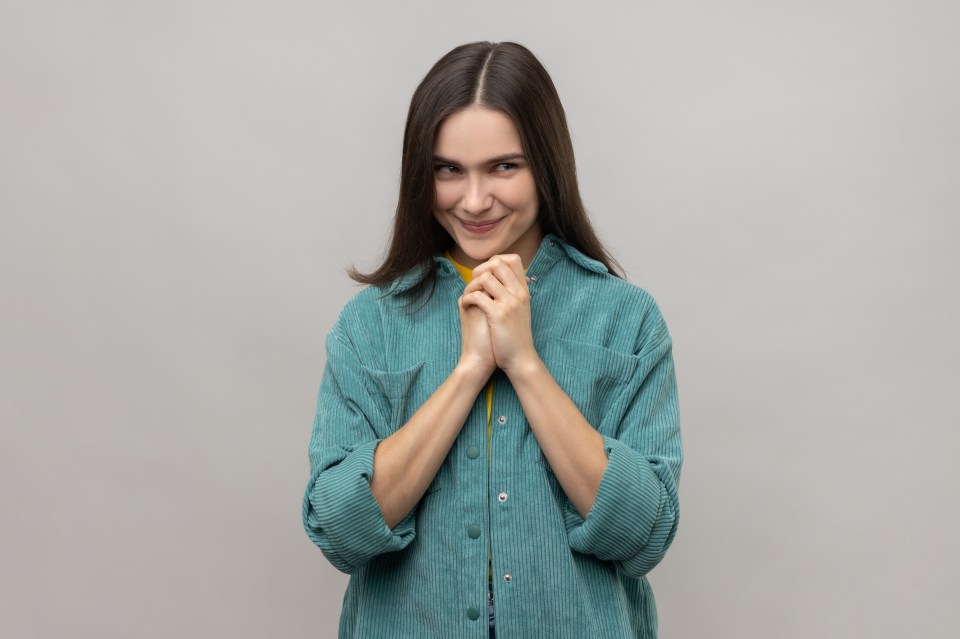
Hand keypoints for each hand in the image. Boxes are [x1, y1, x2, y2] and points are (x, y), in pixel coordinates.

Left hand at [460, 254, 538, 373]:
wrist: (520, 358)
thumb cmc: (515, 336)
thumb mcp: (519, 310)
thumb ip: (511, 294)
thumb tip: (496, 279)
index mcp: (523, 291)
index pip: (514, 259)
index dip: (496, 261)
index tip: (485, 275)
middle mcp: (518, 293)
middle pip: (498, 263)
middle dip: (480, 270)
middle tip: (473, 284)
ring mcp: (510, 303)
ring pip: (486, 277)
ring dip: (471, 285)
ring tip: (468, 296)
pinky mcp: (499, 315)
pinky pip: (478, 296)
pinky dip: (467, 298)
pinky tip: (465, 306)